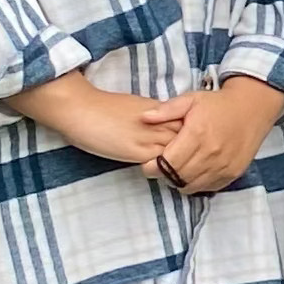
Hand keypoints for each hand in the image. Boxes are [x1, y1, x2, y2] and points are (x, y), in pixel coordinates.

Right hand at [7, 74, 189, 169]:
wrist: (81, 109)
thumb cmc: (104, 108)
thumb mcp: (138, 107)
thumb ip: (157, 117)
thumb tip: (169, 128)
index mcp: (161, 111)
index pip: (192, 125)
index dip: (198, 138)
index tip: (202, 147)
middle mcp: (160, 123)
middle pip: (192, 140)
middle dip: (198, 151)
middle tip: (202, 164)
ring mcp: (150, 138)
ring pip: (180, 153)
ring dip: (185, 164)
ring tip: (188, 174)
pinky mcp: (137, 152)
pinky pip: (162, 164)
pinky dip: (169, 170)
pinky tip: (170, 176)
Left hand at [150, 79, 283, 194]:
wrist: (253, 108)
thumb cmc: (219, 104)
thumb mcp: (191, 100)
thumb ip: (166, 110)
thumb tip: (143, 118)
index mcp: (197, 134)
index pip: (166, 164)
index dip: (152, 167)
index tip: (149, 162)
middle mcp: (211, 153)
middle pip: (176, 177)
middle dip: (163, 175)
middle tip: (161, 166)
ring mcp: (223, 165)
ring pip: (190, 186)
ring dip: (179, 180)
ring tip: (177, 169)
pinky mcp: (233, 173)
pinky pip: (207, 187)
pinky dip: (197, 183)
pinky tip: (194, 171)